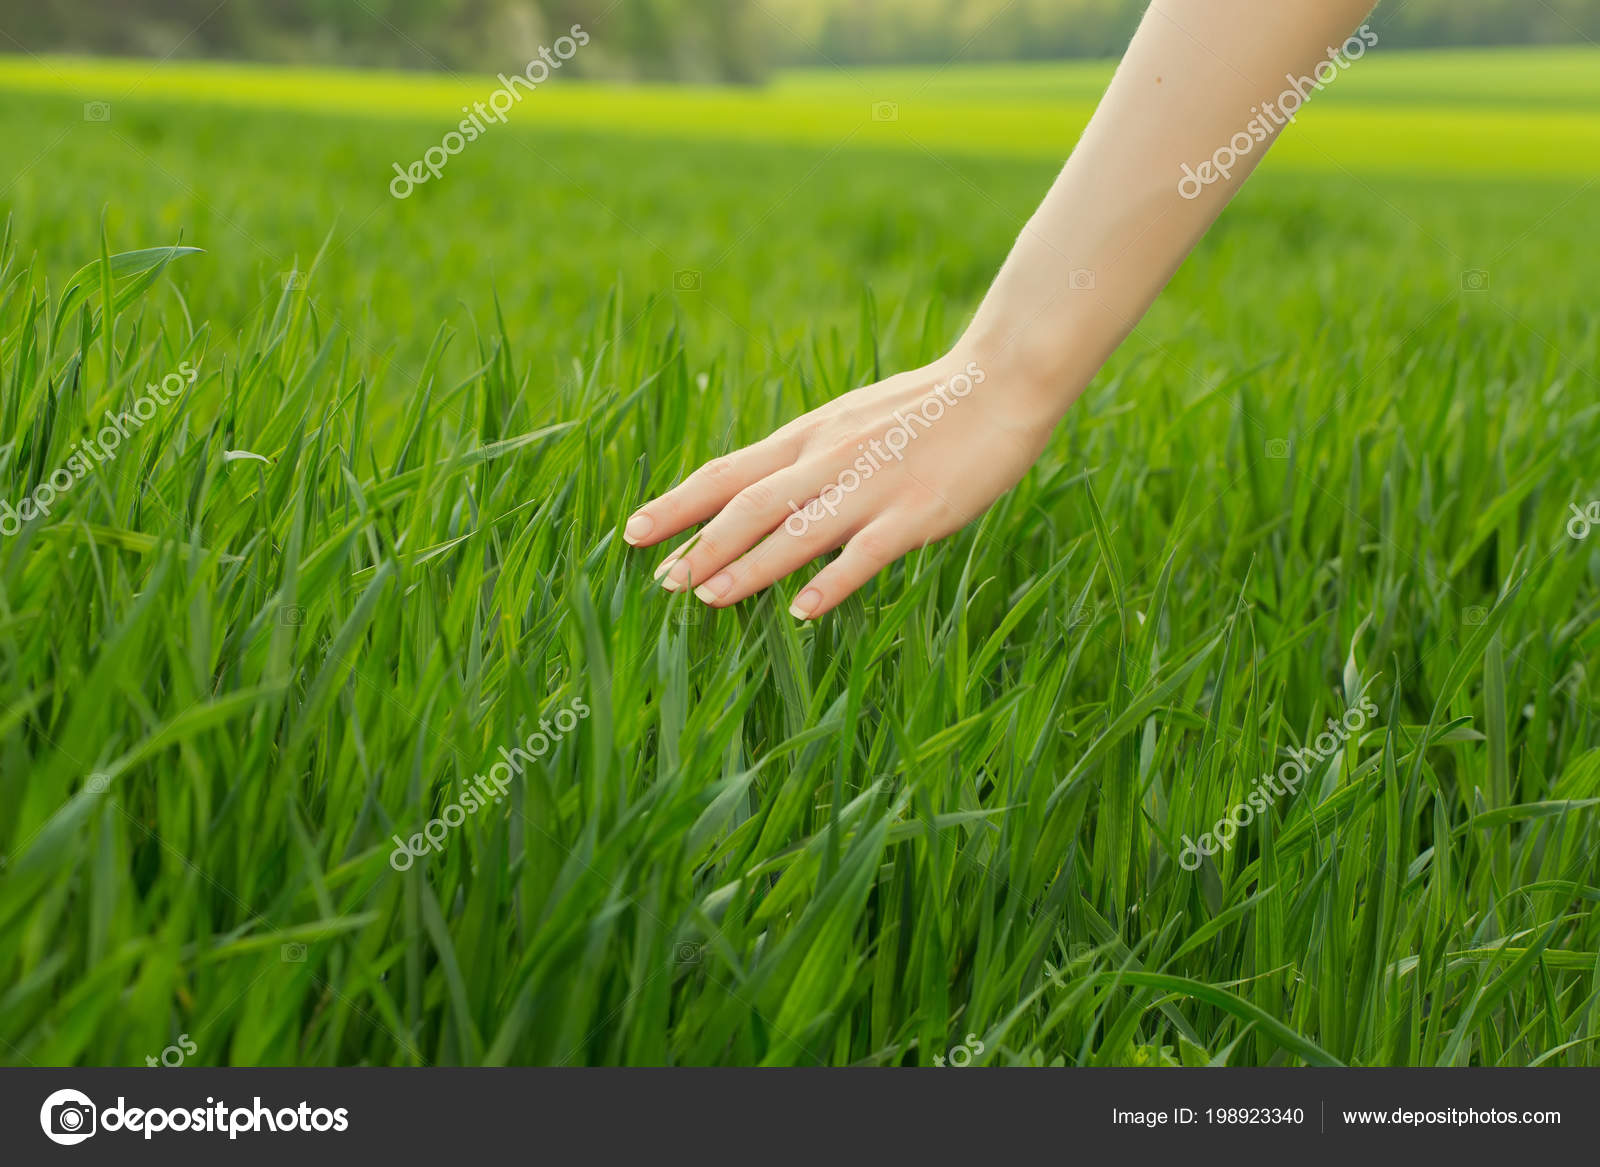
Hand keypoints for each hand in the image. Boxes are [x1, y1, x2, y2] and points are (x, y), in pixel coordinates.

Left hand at [622, 351, 1058, 618]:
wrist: (1000, 381)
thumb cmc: (926, 407)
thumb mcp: (852, 422)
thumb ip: (810, 459)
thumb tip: (764, 497)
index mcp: (810, 437)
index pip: (728, 473)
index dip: (679, 505)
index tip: (634, 531)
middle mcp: (828, 459)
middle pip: (748, 504)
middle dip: (699, 545)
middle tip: (660, 583)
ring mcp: (870, 486)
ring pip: (794, 529)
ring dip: (748, 567)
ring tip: (707, 599)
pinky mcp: (915, 511)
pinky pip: (864, 552)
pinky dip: (829, 582)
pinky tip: (801, 612)